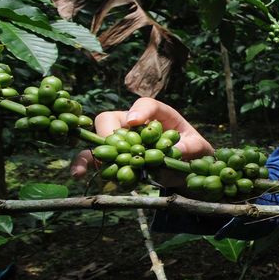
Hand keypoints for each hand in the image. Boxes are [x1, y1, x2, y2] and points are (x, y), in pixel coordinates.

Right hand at [70, 97, 213, 177]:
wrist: (186, 168)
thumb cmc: (193, 151)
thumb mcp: (200, 148)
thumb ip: (192, 147)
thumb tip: (177, 150)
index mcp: (158, 115)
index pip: (146, 105)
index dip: (140, 111)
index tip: (135, 121)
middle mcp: (134, 123)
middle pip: (112, 118)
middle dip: (111, 133)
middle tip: (117, 150)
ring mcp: (121, 140)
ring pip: (98, 138)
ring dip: (95, 153)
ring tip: (95, 165)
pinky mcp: (113, 157)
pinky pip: (94, 158)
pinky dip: (85, 164)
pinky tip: (78, 174)